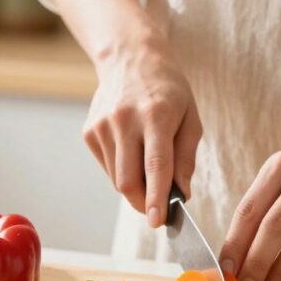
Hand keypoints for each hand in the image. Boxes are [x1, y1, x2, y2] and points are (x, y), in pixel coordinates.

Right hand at [83, 32, 201, 226]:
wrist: (131, 58)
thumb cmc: (168, 91)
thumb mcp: (190, 118)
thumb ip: (186, 158)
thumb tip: (182, 194)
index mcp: (156, 115)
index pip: (156, 166)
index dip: (157, 198)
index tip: (158, 222)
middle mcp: (125, 120)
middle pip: (128, 180)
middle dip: (142, 203)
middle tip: (157, 210)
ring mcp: (102, 125)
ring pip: (116, 178)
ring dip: (134, 186)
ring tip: (148, 168)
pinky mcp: (89, 131)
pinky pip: (107, 167)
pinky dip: (122, 170)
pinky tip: (131, 151)